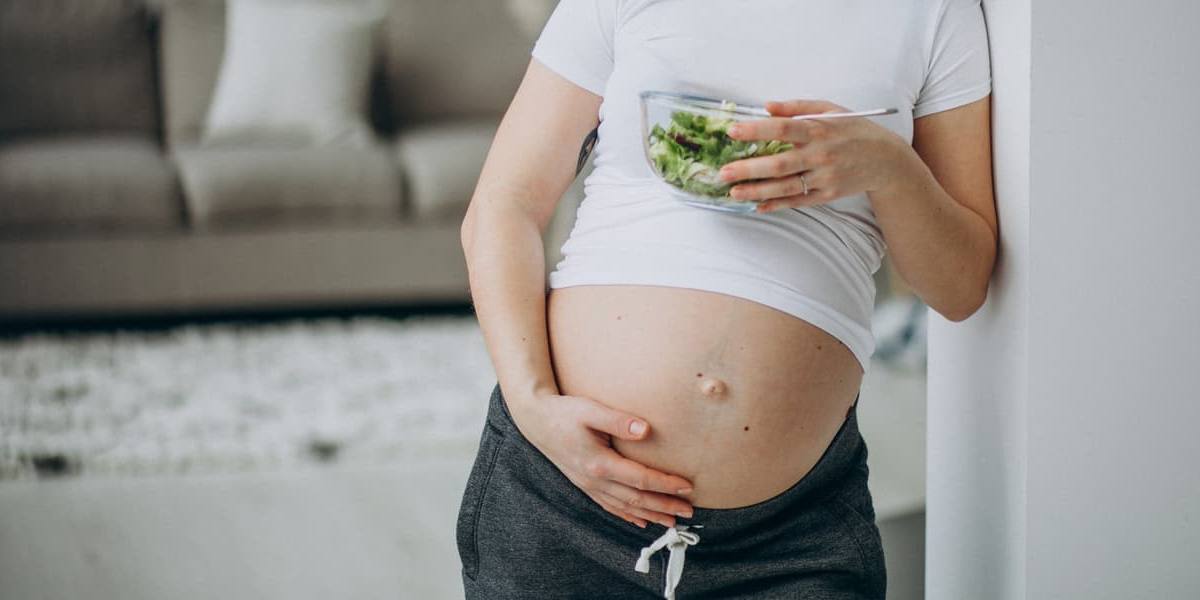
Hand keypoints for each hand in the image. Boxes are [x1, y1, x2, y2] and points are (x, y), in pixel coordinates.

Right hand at [507, 390, 694, 528]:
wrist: (536, 421)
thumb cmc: (564, 412)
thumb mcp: (590, 410)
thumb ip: (618, 421)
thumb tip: (646, 430)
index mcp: (599, 463)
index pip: (640, 479)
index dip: (665, 484)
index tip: (687, 486)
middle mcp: (594, 481)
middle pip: (636, 499)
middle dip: (664, 506)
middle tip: (689, 512)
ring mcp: (588, 486)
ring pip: (625, 507)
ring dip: (650, 515)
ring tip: (671, 522)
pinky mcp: (585, 485)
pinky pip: (610, 506)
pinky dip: (627, 516)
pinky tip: (640, 521)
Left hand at [720, 99, 910, 212]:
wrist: (886, 160)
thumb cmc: (853, 130)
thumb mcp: (830, 110)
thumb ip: (797, 107)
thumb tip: (766, 107)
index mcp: (819, 129)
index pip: (782, 129)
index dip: (756, 130)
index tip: (732, 131)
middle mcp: (820, 155)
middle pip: (779, 164)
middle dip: (748, 169)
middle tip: (723, 172)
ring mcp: (824, 178)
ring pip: (785, 187)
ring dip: (757, 191)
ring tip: (733, 192)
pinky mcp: (827, 195)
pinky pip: (797, 201)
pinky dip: (776, 205)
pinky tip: (757, 206)